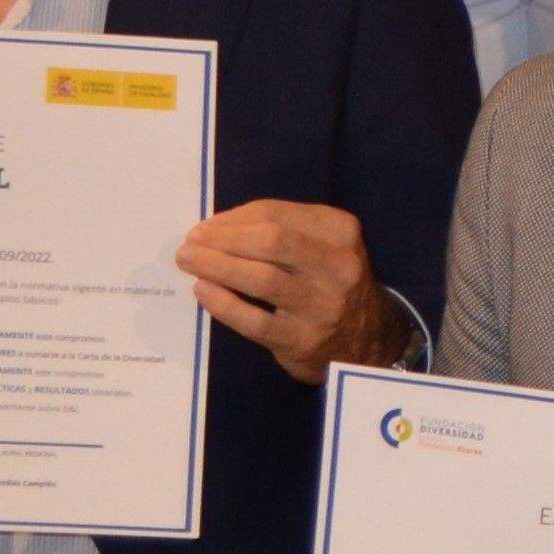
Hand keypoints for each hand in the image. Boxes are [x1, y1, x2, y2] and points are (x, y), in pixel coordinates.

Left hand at [175, 202, 399, 383]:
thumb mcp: (323, 244)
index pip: (277, 214)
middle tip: (190, 242)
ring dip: (216, 266)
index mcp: (340, 231)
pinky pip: (255, 321)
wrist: (365, 337)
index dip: (234, 217)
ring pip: (262, 279)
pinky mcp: (304, 340)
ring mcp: (323, 305)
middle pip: (271, 241)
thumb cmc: (329, 281)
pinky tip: (203, 291)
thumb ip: (281, 230)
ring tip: (188, 261)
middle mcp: (338, 265)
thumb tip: (217, 227)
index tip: (206, 226)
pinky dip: (223, 304)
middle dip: (223, 238)